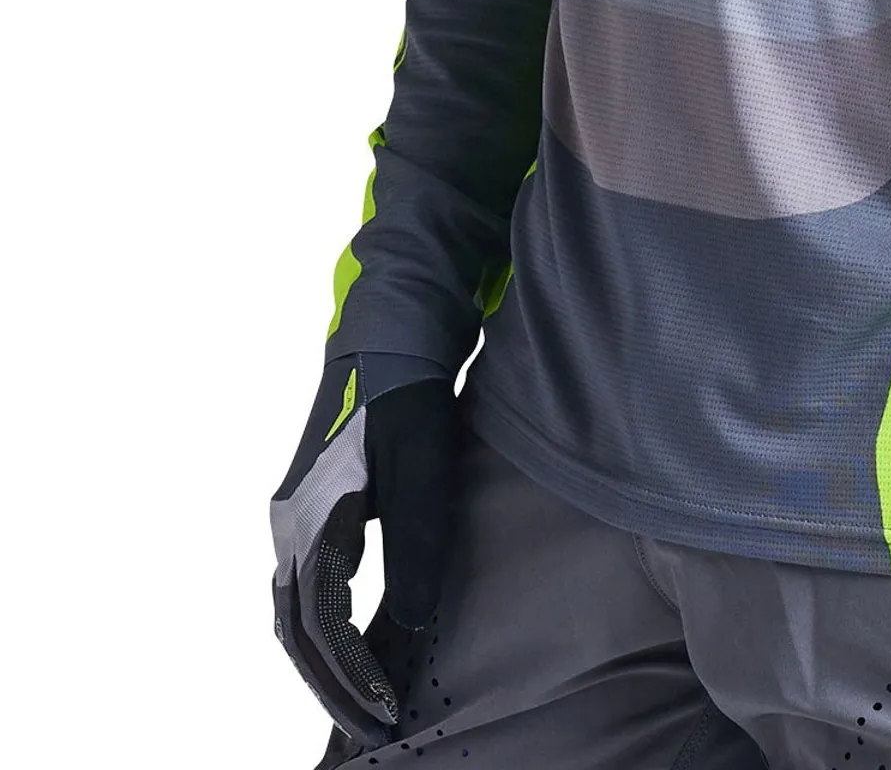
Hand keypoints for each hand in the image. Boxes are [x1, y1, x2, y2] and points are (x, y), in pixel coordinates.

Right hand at [269, 355, 459, 749]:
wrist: (388, 339)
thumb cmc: (408, 399)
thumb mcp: (424, 468)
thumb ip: (418, 542)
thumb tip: (412, 622)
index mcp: (308, 519)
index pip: (317, 624)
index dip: (347, 675)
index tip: (383, 713)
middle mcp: (288, 525)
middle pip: (296, 629)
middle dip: (332, 685)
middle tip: (372, 728)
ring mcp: (295, 519)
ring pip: (297, 613)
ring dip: (327, 663)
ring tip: (365, 704)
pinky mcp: (313, 512)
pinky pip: (309, 588)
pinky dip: (327, 631)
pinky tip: (358, 650)